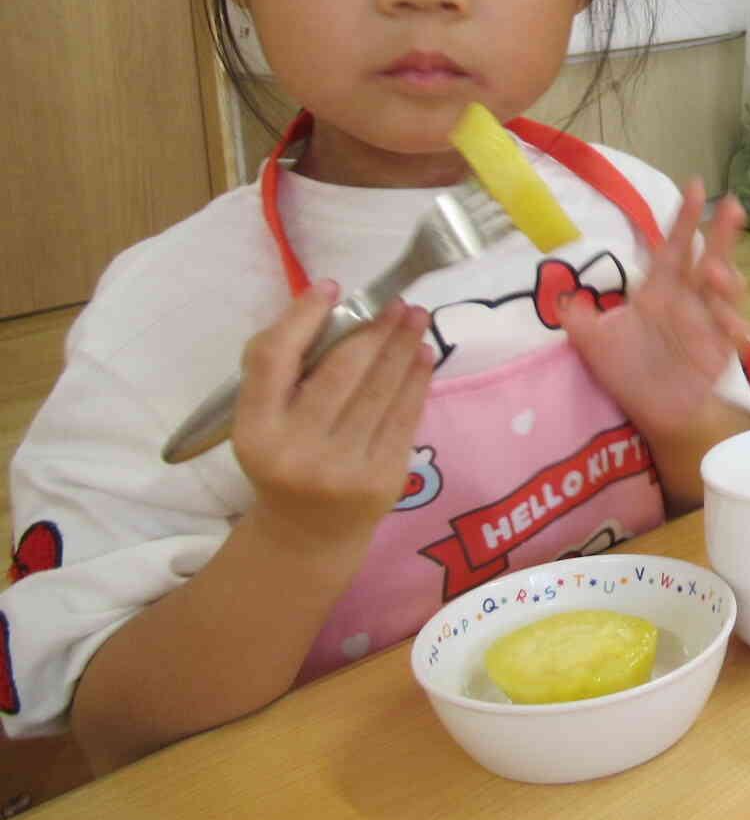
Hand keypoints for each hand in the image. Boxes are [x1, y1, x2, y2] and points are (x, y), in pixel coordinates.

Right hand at [235, 284, 435, 554]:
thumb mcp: (262, 418)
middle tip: (397, 301)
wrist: (307, 532)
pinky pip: (404, 417)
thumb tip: (329, 299)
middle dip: (375, 329)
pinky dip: (417, 380)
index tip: (332, 286)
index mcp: (254, 429)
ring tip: (417, 317)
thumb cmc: (284, 456)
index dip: (303, 317)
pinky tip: (424, 355)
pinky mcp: (381, 479)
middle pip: (341, 371)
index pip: (275, 360)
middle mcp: (295, 449)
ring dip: (402, 346)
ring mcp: (341, 467)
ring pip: (379, 391)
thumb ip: (282, 367)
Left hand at [557, 179, 749, 441]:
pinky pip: (733, 334)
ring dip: (728, 279)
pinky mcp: (721, 351)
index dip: (685, 219)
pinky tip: (735, 326)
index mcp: (661, 291)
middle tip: (733, 206)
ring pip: (727, 292)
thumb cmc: (631, 374)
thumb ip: (577, 315)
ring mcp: (709, 324)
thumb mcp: (594, 343)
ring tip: (717, 272)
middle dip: (724, 233)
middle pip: (710, 258)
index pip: (674, 247)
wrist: (658, 415)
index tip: (697, 186)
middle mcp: (689, 301)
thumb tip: (558, 292)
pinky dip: (735, 327)